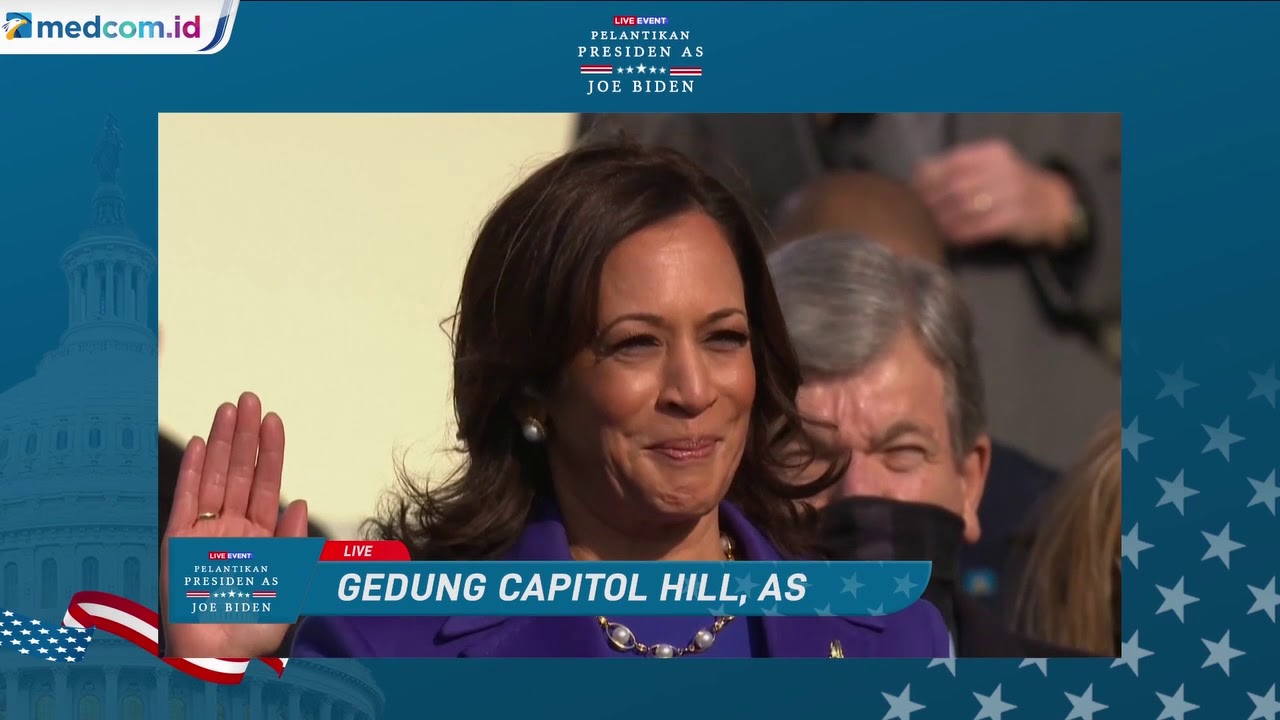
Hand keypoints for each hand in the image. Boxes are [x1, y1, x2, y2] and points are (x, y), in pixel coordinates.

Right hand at [161, 392, 307, 657]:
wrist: (220, 658)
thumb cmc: (255, 630)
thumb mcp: (287, 586)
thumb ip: (293, 544)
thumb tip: (300, 502)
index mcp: (262, 536)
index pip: (267, 484)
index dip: (271, 451)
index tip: (274, 419)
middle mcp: (233, 529)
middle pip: (240, 472)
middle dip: (246, 435)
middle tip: (250, 397)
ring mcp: (206, 533)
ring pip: (215, 477)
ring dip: (222, 442)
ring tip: (229, 408)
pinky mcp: (180, 542)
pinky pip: (188, 500)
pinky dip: (195, 472)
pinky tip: (204, 444)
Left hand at [913, 139, 1077, 248]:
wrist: (1053, 204)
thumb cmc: (1011, 186)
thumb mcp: (990, 167)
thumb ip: (958, 167)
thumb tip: (919, 171)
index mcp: (993, 152)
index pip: (954, 162)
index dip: (930, 178)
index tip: (914, 191)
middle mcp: (1004, 168)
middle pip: (957, 185)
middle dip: (934, 201)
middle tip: (918, 214)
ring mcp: (1012, 192)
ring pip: (967, 206)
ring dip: (944, 220)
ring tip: (931, 228)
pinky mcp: (1017, 217)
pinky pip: (982, 226)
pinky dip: (962, 232)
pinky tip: (951, 237)